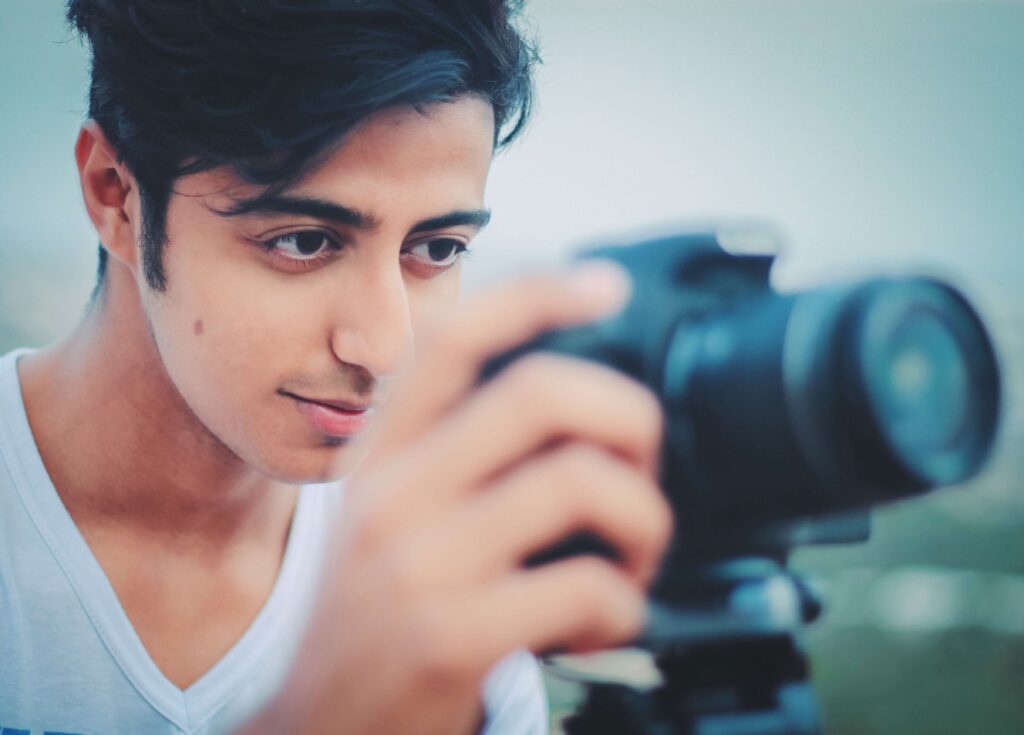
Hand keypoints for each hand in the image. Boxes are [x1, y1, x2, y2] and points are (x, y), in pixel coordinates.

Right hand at [253, 263, 672, 734]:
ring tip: (632, 561)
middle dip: (629, 417)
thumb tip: (573, 432)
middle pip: (542, 392)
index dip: (536, 293)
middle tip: (642, 468)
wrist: (318, 733)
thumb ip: (455, 467)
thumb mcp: (389, 522)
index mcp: (383, 455)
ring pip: (582, 480)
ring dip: (645, 521)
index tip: (605, 285)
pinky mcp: (450, 635)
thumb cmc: (373, 624)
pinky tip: (600, 627)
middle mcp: (394, 492)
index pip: (453, 340)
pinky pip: (588, 586)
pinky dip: (625, 607)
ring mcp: (420, 562)